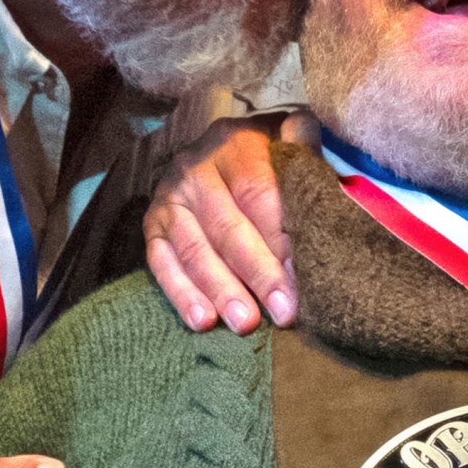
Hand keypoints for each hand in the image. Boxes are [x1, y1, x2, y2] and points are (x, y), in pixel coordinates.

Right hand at [144, 114, 309, 333]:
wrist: (217, 152)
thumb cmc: (266, 159)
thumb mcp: (287, 144)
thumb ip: (303, 152)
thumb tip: (315, 155)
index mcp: (235, 144)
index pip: (258, 193)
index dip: (281, 237)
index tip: (303, 277)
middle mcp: (196, 168)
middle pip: (228, 227)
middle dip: (258, 274)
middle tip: (283, 312)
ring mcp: (170, 198)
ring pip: (195, 249)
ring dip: (221, 290)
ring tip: (246, 324)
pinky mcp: (152, 226)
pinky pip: (162, 263)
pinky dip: (182, 294)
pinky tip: (203, 321)